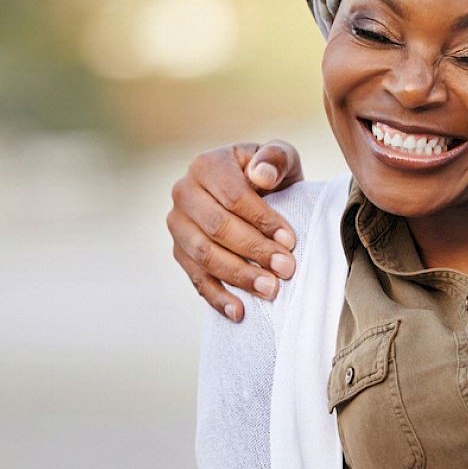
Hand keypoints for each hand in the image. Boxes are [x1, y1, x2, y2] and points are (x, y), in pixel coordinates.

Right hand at [168, 140, 304, 320]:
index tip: (290, 241)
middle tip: (286, 269)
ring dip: (238, 276)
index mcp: (207, 165)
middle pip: (217, 228)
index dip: (261, 220)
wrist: (256, 191)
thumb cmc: (271, 173)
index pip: (233, 197)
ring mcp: (177, 224)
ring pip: (204, 255)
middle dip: (254, 251)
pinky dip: (217, 297)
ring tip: (270, 290)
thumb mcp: (280, 157)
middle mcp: (184, 192)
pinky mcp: (179, 251)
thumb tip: (260, 175)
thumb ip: (275, 157)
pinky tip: (239, 311)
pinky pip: (195, 278)